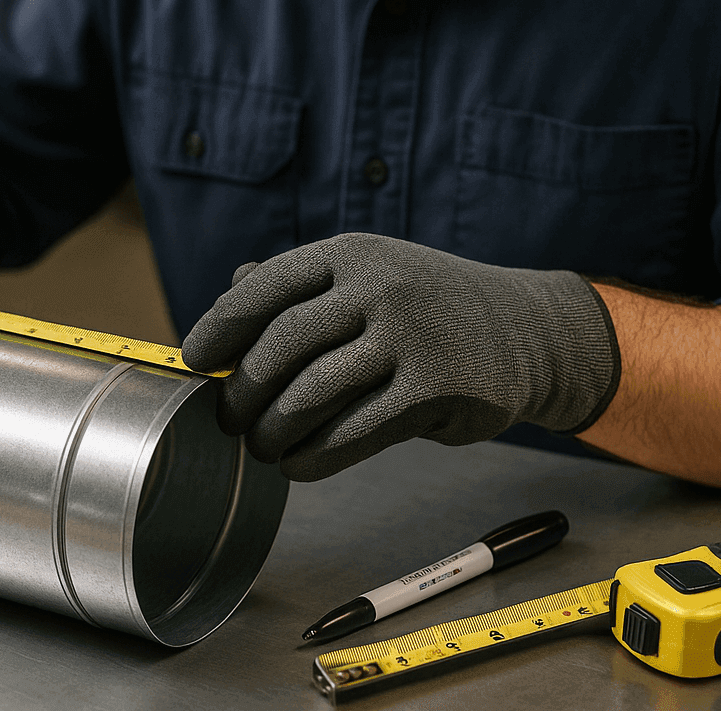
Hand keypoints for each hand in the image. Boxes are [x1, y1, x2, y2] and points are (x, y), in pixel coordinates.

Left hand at [181, 233, 618, 480]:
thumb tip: (228, 297)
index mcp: (351, 255)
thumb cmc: (429, 308)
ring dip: (274, 429)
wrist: (527, 331)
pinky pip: (355, 430)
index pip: (265, 287)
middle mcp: (378, 287)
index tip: (193, 359)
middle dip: (243, 390)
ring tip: (263, 446)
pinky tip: (299, 464)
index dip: (220, 326)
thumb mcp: (369, 277)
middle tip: (229, 418)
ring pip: (312, 393)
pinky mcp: (436, 387)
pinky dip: (316, 455)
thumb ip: (303, 289)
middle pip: (280, 344)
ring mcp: (410, 335)